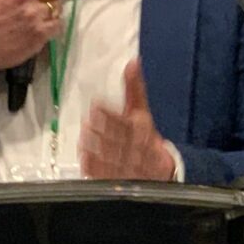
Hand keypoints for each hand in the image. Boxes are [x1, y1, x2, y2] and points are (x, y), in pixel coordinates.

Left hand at [79, 60, 175, 180]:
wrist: (159, 173)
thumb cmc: (146, 137)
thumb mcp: (142, 112)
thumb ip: (135, 89)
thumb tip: (133, 62)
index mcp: (145, 131)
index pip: (128, 123)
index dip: (112, 115)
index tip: (97, 105)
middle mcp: (138, 150)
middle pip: (121, 140)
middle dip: (105, 130)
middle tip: (89, 120)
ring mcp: (129, 167)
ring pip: (113, 156)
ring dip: (98, 146)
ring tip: (86, 135)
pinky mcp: (118, 181)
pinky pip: (106, 173)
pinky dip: (95, 165)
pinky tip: (84, 156)